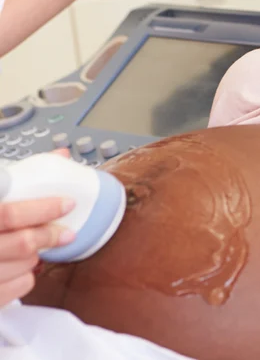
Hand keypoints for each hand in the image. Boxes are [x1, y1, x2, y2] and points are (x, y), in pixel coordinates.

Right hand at [0, 149, 74, 306]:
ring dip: (35, 256)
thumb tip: (61, 156)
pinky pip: (18, 288)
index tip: (67, 204)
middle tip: (64, 232)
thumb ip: (14, 178)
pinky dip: (26, 276)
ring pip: (24, 266)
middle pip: (22, 243)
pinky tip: (17, 267)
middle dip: (49, 235)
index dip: (43, 209)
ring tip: (30, 248)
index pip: (9, 214)